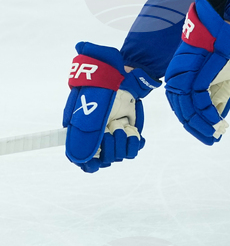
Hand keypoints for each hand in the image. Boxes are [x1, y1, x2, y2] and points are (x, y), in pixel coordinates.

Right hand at [63, 43, 159, 171]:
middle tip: (110, 129)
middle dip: (109, 147)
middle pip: (105, 160)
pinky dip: (135, 142)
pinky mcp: (130, 133)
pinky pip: (134, 149)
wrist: (122, 79)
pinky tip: (133, 132)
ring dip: (122, 141)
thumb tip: (78, 158)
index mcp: (84, 136)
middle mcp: (100, 139)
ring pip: (120, 155)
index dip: (89, 165)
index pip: (85, 162)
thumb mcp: (87, 110)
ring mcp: (116, 136)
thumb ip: (83, 133)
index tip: (96, 163)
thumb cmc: (99, 91)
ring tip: (120, 125)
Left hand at [164, 0, 229, 144]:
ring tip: (216, 134)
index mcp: (181, 78)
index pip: (183, 107)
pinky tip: (219, 124)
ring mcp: (184, 76)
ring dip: (202, 125)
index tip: (210, 135)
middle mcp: (177, 78)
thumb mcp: (223, 78)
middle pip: (182, 112)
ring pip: (187, 110)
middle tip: (213, 140)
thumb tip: (215, 118)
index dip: (196, 124)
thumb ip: (217, 98)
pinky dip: (208, 116)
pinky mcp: (194, 74)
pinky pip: (198, 102)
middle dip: (197, 128)